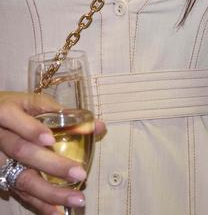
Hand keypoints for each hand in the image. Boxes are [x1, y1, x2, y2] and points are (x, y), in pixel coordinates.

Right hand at [0, 92, 103, 212]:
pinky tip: (57, 211)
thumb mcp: (31, 103)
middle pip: (21, 152)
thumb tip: (98, 126)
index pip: (14, 120)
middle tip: (79, 174)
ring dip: (48, 192)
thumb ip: (62, 113)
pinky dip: (38, 204)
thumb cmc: (13, 109)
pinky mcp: (0, 178)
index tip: (50, 140)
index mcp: (5, 113)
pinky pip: (18, 192)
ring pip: (19, 178)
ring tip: (75, 199)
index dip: (31, 130)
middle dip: (50, 165)